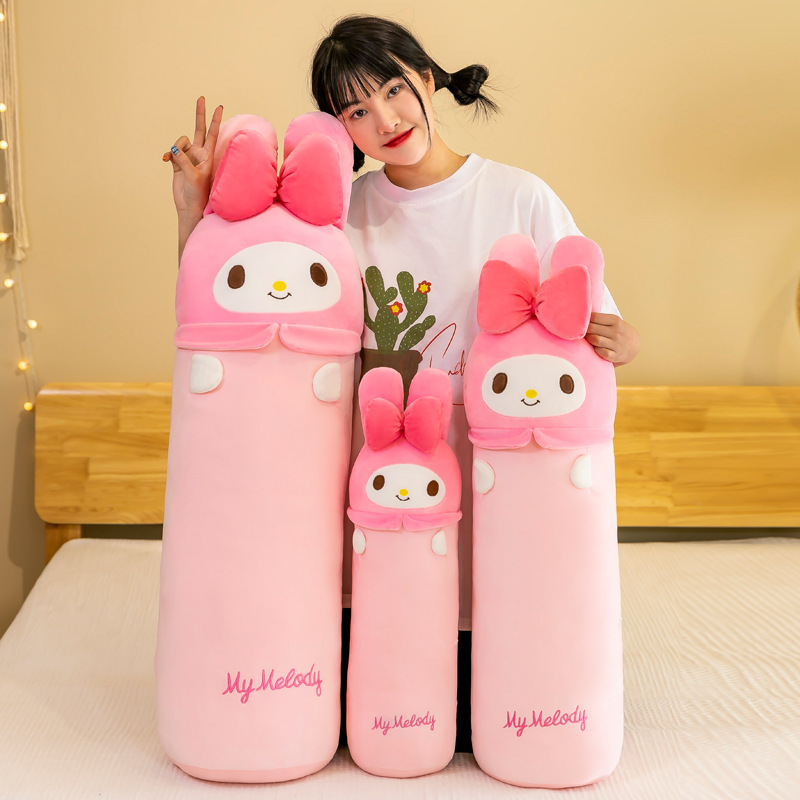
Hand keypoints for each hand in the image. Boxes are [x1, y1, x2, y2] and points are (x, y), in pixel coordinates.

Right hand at [163, 97, 222, 257]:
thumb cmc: (197, 194)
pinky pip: (171, 152)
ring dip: (176, 147)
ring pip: (180, 141)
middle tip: (202, 98)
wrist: (189, 206)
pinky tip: (166, 160)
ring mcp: (188, 157)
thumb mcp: (193, 177)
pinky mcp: (177, 162)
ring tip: (174, 160)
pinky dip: (168, 154)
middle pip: (199, 129)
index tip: (219, 106)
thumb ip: (184, 161)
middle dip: (200, 114)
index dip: (215, 120)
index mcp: (208, 156)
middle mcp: (199, 154)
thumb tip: (174, 149)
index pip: (212, 134)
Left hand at [585, 313, 639, 365]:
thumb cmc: (618, 331)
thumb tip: (580, 315)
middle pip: (592, 328)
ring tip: (588, 338)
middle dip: (584, 330)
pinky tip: (596, 347)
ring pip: (595, 340)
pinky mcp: (615, 355)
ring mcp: (616, 344)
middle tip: (582, 331)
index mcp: (615, 320)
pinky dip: (595, 350)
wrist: (634, 346)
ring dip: (589, 339)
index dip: (586, 320)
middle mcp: (617, 331)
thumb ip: (600, 318)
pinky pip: (600, 352)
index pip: (594, 317)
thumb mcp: (614, 321)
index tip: (583, 322)